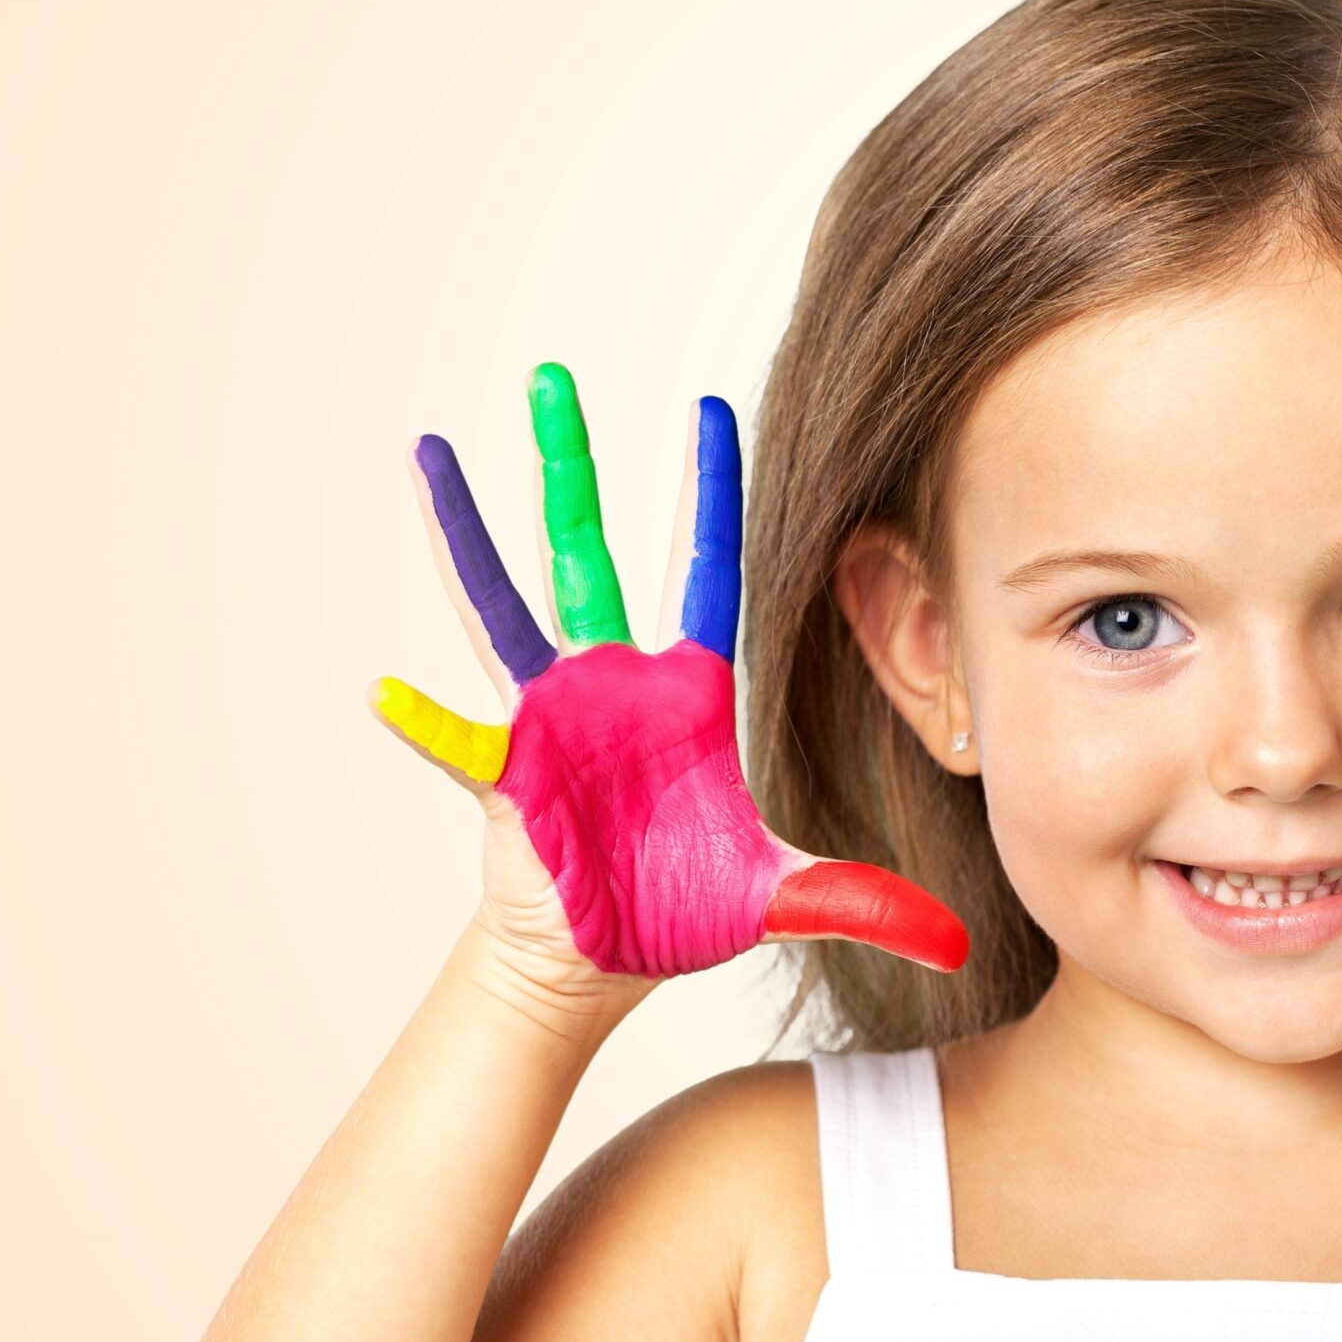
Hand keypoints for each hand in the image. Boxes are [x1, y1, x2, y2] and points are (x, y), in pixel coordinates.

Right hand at [368, 363, 969, 985]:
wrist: (601, 965)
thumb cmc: (680, 910)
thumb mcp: (782, 897)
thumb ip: (864, 902)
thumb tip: (955, 942)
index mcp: (687, 691)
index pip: (707, 569)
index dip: (708, 493)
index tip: (709, 408)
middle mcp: (613, 682)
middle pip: (589, 551)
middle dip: (571, 466)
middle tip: (551, 376)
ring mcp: (549, 716)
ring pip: (504, 604)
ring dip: (466, 532)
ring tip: (428, 451)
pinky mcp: (507, 773)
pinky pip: (458, 740)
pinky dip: (425, 720)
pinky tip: (386, 690)